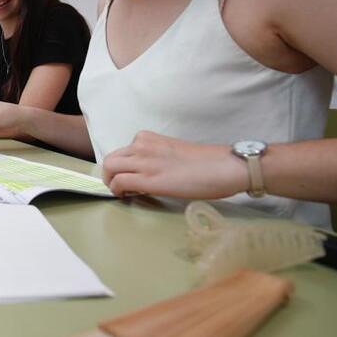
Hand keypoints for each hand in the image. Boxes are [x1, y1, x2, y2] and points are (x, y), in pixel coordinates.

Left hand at [102, 131, 246, 198]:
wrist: (226, 166)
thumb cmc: (207, 162)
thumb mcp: (172, 152)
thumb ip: (155, 156)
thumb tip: (146, 171)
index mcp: (148, 138)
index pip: (122, 151)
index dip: (121, 167)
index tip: (128, 177)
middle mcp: (142, 146)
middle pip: (110, 160)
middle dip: (110, 175)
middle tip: (120, 187)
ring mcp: (145, 162)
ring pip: (110, 169)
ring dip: (112, 183)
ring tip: (125, 193)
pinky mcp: (150, 180)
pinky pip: (119, 183)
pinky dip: (118, 191)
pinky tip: (130, 197)